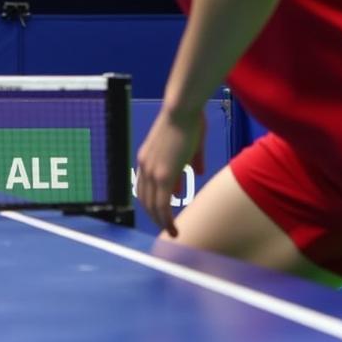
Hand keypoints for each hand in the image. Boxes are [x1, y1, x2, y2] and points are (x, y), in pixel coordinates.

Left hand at [135, 108, 204, 236]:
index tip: (163, 212)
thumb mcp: (189, 144)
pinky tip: (175, 230)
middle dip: (155, 216)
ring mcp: (152, 171)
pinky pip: (163, 206)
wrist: (181, 109)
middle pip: (145, 199)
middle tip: (167, 228)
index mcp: (147, 157)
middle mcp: (145, 166)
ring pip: (153, 206)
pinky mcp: (163, 176)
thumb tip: (197, 172)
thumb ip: (192, 159)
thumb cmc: (188, 120)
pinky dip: (167, 221)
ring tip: (173, 232)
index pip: (144, 187)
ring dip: (162, 222)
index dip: (153, 201)